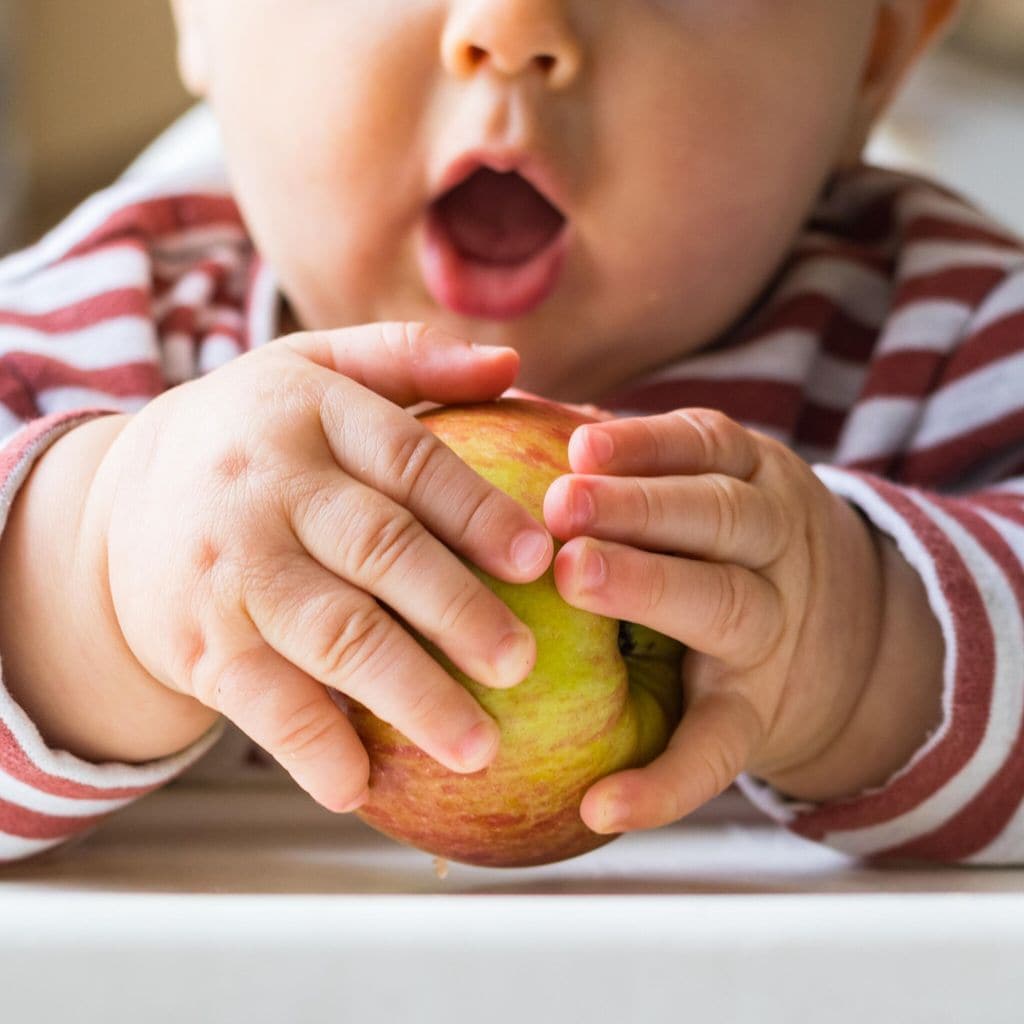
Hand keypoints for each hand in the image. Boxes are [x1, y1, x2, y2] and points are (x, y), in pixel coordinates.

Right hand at [82, 323, 553, 811]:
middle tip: (521, 661)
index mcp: (310, 412)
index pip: (409, 458)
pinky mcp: (196, 643)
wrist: (116, 500)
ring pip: (331, 634)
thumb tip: (512, 364)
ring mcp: (228, 569)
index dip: (478, 510)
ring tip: (477, 748)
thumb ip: (409, 359)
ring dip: (408, 695)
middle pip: (379, 548)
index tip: (540, 559)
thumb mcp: (314, 369)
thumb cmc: (252, 437)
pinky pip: (260, 701)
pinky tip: (361, 786)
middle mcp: (267, 486)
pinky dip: (311, 749)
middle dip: (457, 610)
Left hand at [543, 408, 892, 833]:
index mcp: (751, 479)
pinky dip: (665, 782)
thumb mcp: (711, 478)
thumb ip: (637, 455)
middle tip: (561, 506)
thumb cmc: (726, 539)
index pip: (705, 448)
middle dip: (642, 508)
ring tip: (573, 578)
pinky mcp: (757, 715)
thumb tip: (521, 406)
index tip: (578, 445)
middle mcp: (773, 547)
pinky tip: (601, 806)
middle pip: (719, 518)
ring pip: (725, 605)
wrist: (844, 635)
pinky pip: (718, 750)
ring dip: (652, 589)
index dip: (645, 445)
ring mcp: (772, 633)